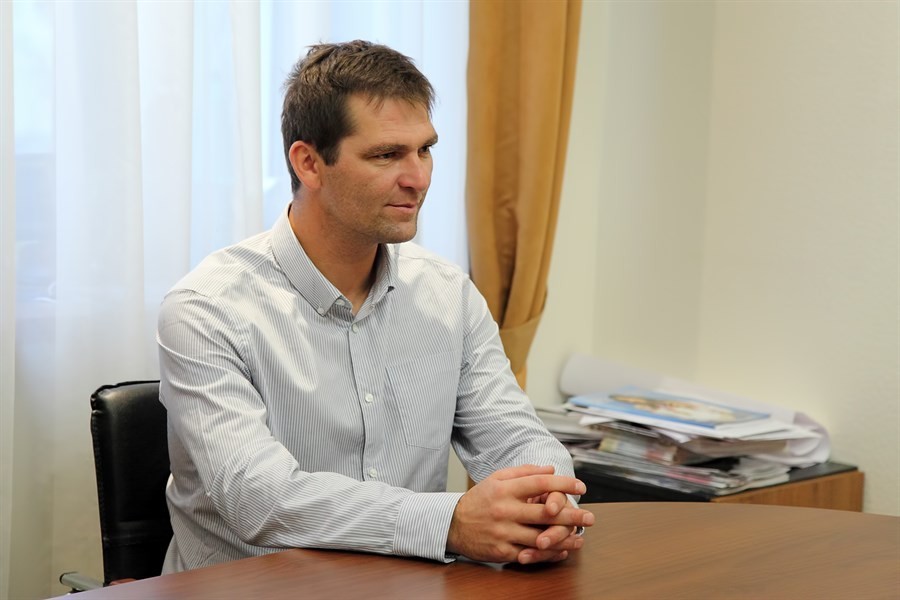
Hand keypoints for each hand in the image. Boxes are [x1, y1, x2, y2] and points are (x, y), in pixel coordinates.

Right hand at [446, 465, 594, 563]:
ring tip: (581, 537)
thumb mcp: (497, 479)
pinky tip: (561, 551)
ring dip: (564, 539)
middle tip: (590, 517)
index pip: (539, 484)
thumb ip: (524, 472)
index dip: (563, 484)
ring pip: (540, 538)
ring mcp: (503, 533)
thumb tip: (550, 469)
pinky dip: (547, 554)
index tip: (581, 486)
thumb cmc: (480, 499)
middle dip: (571, 515)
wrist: (453, 524)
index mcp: (505, 490)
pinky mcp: (502, 551)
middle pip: (545, 513)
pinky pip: (530, 555)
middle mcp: (505, 511)